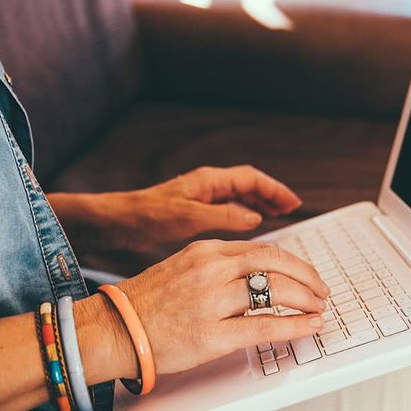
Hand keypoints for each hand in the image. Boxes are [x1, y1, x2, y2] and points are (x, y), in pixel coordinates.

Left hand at [49, 165, 302, 251]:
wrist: (117, 222)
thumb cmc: (147, 216)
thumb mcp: (188, 218)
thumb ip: (224, 217)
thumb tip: (255, 218)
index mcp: (208, 181)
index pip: (251, 179)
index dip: (274, 189)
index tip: (293, 202)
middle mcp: (206, 186)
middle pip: (248, 186)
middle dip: (271, 196)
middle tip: (292, 211)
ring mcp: (199, 199)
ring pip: (237, 198)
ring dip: (258, 206)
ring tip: (277, 218)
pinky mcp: (191, 213)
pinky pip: (225, 211)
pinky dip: (241, 217)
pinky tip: (246, 231)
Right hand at [113, 239, 330, 375]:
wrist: (112, 329)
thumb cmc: (143, 305)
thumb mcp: (180, 267)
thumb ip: (214, 266)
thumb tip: (252, 274)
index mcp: (204, 251)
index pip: (262, 249)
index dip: (292, 262)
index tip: (305, 273)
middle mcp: (210, 270)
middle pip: (276, 264)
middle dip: (307, 277)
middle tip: (321, 291)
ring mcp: (212, 301)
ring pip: (276, 291)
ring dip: (306, 300)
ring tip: (318, 309)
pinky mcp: (212, 335)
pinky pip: (264, 326)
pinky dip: (295, 325)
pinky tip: (310, 326)